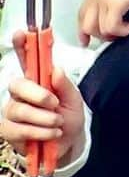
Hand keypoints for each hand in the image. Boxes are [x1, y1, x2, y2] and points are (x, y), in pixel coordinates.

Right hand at [1, 30, 85, 164]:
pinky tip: (50, 134)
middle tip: (55, 104)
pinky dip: (38, 132)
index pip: (26, 59)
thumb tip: (55, 69)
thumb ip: (65, 84)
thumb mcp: (73, 99)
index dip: (22, 46)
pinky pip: (18, 129)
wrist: (68, 143)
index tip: (21, 33)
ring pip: (19, 109)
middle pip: (18, 85)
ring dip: (43, 118)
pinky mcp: (7, 130)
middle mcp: (20, 92)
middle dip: (38, 95)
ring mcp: (11, 110)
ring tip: (57, 123)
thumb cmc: (68, 116)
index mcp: (38, 79)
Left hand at [77, 0, 128, 44]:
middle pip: (87, 25)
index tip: (86, 41)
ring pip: (101, 29)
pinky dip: (126, 29)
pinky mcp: (114, 4)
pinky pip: (114, 27)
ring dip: (117, 33)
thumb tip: (119, 10)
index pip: (82, 13)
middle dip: (100, 36)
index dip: (83, 30)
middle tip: (115, 37)